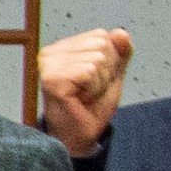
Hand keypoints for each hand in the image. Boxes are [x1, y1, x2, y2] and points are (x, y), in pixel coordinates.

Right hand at [36, 27, 133, 158]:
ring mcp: (49, 65)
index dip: (109, 61)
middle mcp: (51, 53)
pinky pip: (90, 71)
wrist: (80, 137)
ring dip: (100, 82)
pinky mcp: (52, 79)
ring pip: (97, 58)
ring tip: (85, 95)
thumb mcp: (112, 76)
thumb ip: (120, 54)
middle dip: (106, 71)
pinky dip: (94, 88)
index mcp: (63, 49)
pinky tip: (81, 98)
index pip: (101, 36)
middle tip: (90, 90)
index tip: (95, 80)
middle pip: (101, 44)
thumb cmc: (91, 108)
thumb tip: (121, 32)